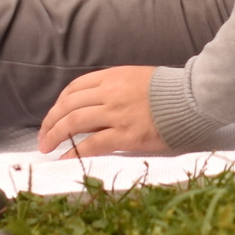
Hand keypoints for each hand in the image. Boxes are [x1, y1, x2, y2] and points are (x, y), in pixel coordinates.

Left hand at [38, 66, 168, 154]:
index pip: (74, 89)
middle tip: (42, 136)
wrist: (192, 98)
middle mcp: (109, 93)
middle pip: (68, 106)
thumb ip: (116, 88)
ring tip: (45, 147)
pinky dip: (74, 151)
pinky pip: (91, 144)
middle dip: (50, 122)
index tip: (52, 117)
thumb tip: (97, 106)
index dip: (58, 104)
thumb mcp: (138, 78)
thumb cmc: (170, 90)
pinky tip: (63, 158)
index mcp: (112, 77)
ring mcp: (116, 114)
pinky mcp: (126, 135)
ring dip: (55, 135)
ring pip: (73, 123)